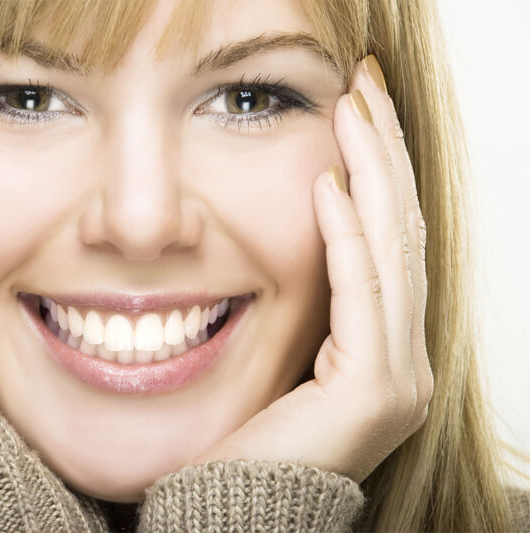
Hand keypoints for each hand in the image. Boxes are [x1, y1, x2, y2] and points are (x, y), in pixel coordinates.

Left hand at [188, 55, 432, 483]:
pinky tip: (329, 185)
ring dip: (372, 174)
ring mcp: (399, 376)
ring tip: (354, 110)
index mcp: (386, 346)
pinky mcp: (373, 391)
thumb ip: (314, 297)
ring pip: (392, 251)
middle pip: (402, 232)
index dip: (382, 169)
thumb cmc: (250, 432)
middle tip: (367, 87)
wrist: (235, 509)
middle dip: (385, 153)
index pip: (391, 239)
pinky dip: (344, 236)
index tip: (360, 110)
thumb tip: (310, 214)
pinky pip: (361, 295)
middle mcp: (407, 357)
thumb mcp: (288, 350)